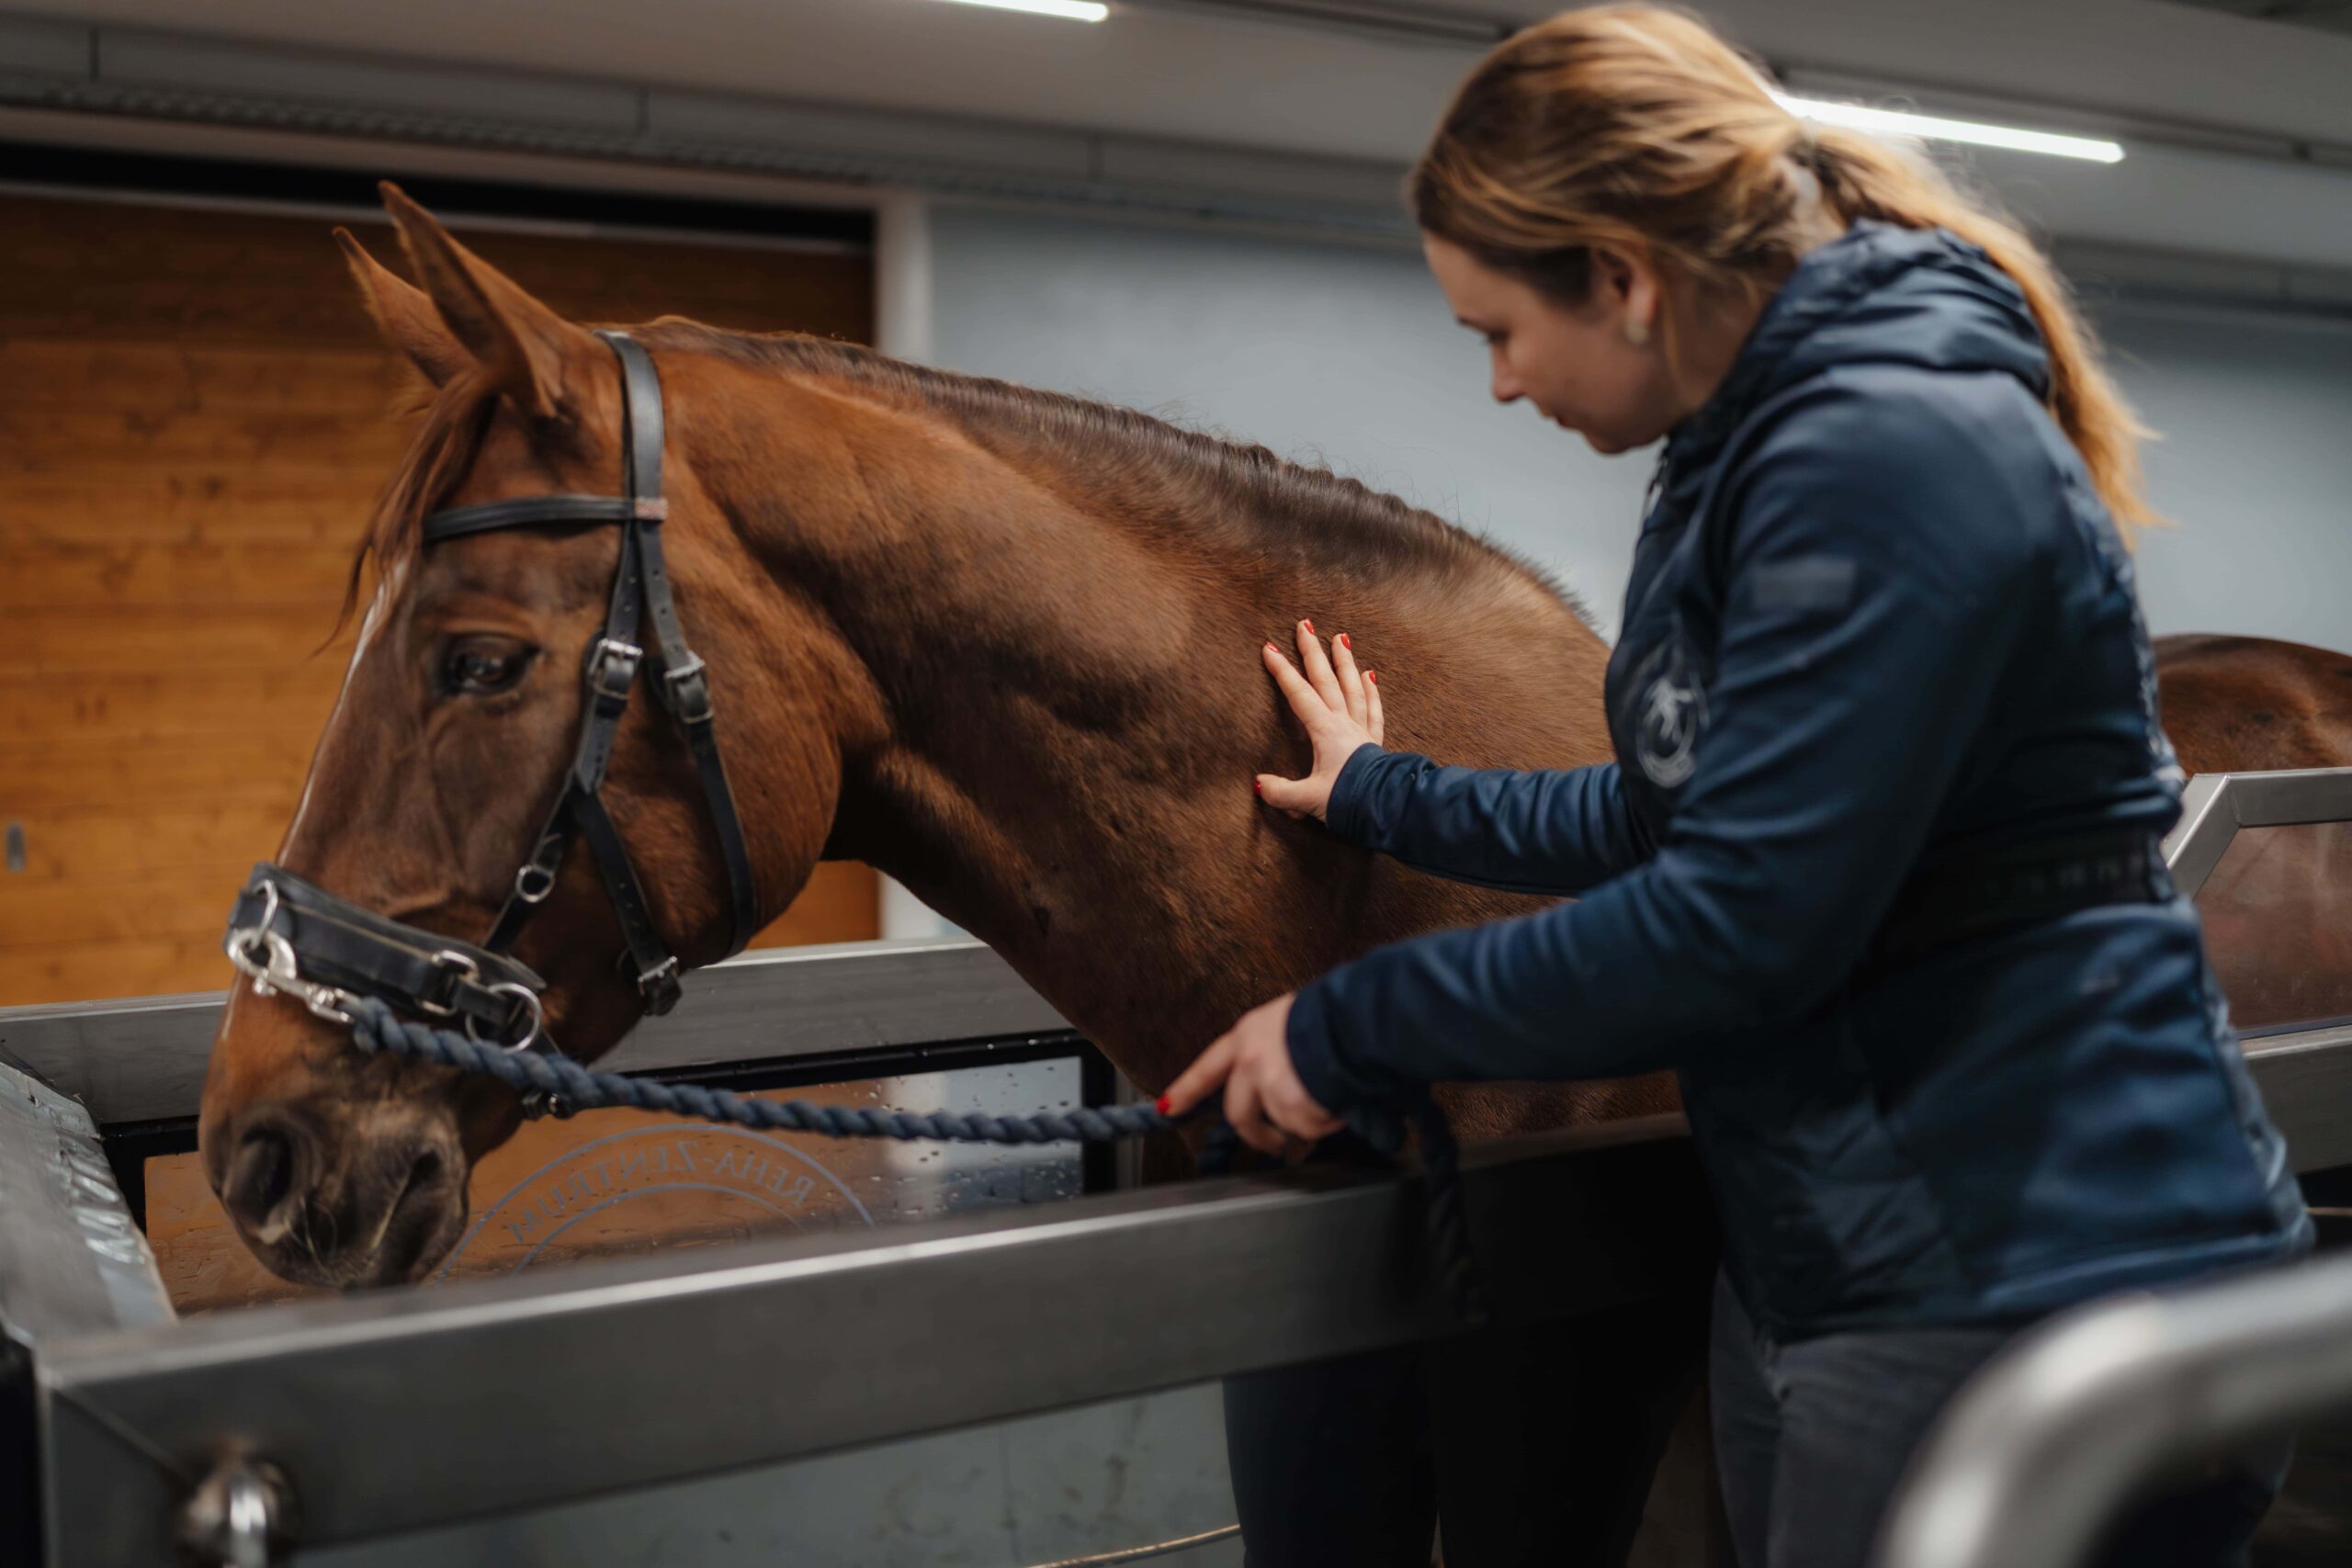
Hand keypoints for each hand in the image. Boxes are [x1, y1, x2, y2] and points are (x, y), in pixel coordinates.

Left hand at [1161, 993, 1343, 1155]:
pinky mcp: (1291, 1106)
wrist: (1356, 1022)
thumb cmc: (1334, 1015)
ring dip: (1307, 1122)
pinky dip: (1327, 1122)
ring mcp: (1269, 1086)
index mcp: (1247, 1035)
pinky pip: (1309, 1127)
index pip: (1207, 1068)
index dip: (1186, 1090)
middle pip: (1239, 1114)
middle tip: (1273, 1146)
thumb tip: (1282, 1074)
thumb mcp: (1290, 1019)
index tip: (1168, 1107)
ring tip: (1329, 1103)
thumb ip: (1274, 1048)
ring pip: (1282, 1123)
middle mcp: (1250, 1061)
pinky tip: (1339, 1103)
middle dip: (1257, 1136)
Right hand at [1258, 619, 1383, 820]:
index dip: (1282, 671)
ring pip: (1352, 687)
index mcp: (1325, 731)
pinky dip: (1371, 691)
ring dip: (1344, 662)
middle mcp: (1343, 723)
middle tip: (1305, 625)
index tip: (1268, 648)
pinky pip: (1373, 710)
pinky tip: (1370, 675)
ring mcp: (1361, 730)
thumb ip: (1281, 792)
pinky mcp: (1374, 742)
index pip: (1299, 694)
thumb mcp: (1307, 800)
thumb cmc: (1349, 800)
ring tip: (1340, 638)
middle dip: (1312, 651)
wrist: (1388, 807)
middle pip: (1326, 680)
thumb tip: (1259, 785)